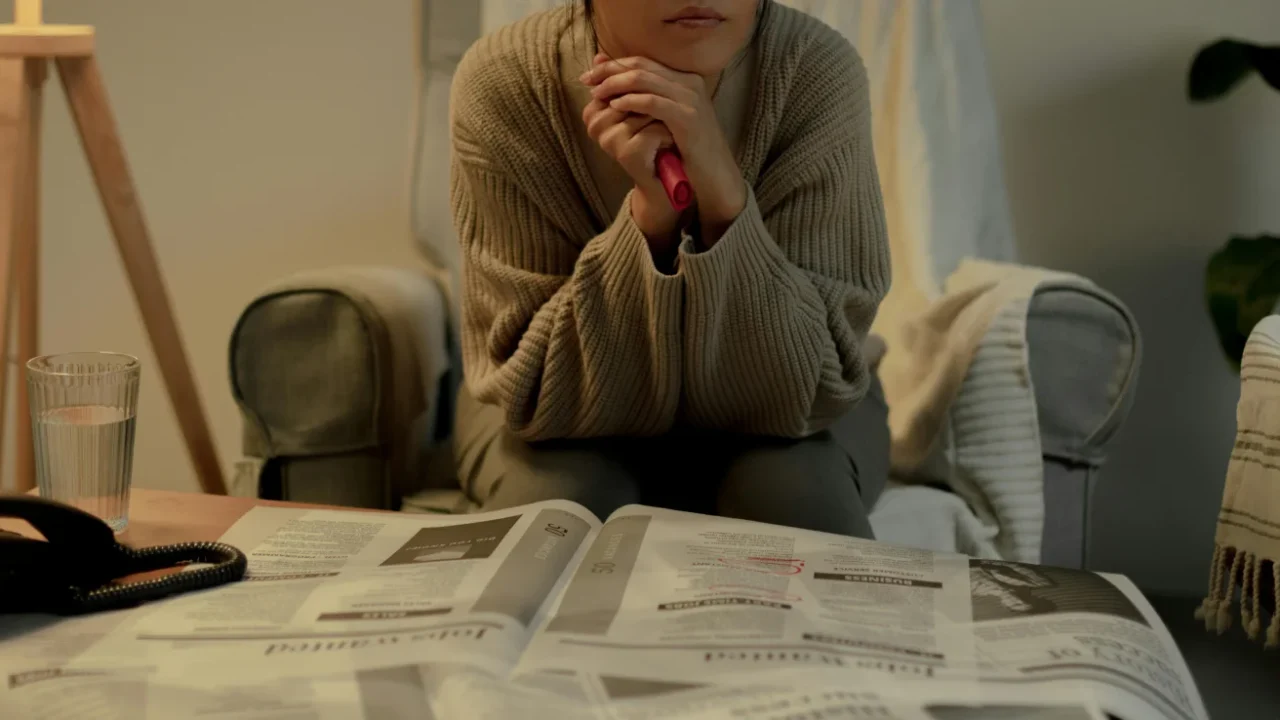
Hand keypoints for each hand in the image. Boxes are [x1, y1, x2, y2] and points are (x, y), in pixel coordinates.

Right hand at [581, 95, 681, 254]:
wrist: (665, 179)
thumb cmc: (652, 139)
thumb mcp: (634, 106)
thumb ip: (616, 81)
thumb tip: (599, 55)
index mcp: (592, 113)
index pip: (615, 82)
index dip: (639, 87)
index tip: (651, 106)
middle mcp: (596, 127)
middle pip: (629, 92)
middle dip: (652, 99)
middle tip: (661, 118)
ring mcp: (610, 141)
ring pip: (643, 108)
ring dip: (662, 117)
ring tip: (663, 131)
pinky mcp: (627, 155)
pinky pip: (653, 130)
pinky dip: (667, 134)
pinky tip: (667, 144)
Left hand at [582, 54, 746, 244]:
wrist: (716, 175)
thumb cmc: (689, 150)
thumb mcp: (667, 121)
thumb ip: (645, 100)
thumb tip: (612, 86)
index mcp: (686, 80)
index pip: (643, 61)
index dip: (614, 64)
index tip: (590, 74)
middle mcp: (690, 84)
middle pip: (641, 65)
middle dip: (609, 71)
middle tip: (587, 81)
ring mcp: (691, 99)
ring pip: (644, 79)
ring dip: (615, 84)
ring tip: (597, 93)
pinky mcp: (688, 118)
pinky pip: (652, 102)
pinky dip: (631, 101)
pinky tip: (616, 106)